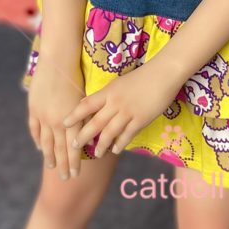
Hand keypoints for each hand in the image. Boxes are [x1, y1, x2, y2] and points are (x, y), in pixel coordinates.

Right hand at [27, 57, 85, 180]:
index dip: (74, 162)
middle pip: (60, 149)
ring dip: (49, 156)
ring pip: (46, 142)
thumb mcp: (85, 98)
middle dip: (63, 165)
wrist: (57, 61)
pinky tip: (40, 148)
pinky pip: (35, 129)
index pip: (73, 147)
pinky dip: (38, 140)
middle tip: (66, 179)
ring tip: (52, 167)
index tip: (76, 174)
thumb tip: (90, 132)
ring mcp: (44, 116)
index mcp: (73, 119)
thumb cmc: (77, 77)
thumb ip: (85, 117)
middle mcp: (58, 121)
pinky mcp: (34, 109)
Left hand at [62, 61, 180, 158]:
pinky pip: (127, 135)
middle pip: (95, 122)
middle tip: (75, 146)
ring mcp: (128, 112)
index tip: (64, 124)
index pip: (86, 105)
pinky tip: (116, 150)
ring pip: (110, 132)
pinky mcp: (141, 119)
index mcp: (108, 92)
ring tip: (97, 154)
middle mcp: (115, 103)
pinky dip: (120, 144)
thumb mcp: (119, 83)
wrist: (163, 73)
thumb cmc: (141, 77)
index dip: (74, 116)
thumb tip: (88, 103)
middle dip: (84, 136)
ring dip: (102, 145)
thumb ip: (105, 95)